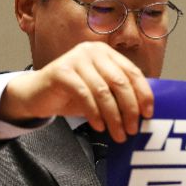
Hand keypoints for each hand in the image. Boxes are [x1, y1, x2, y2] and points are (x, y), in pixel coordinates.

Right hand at [0, 42, 152, 142]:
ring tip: (117, 134)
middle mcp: (93, 51)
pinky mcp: (61, 71)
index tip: (148, 115)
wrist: (36, 94)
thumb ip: (118, 95)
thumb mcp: (99, 92)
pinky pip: (84, 95)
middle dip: (129, 109)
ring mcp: (76, 59)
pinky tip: (99, 127)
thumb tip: (144, 113)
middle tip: (132, 130)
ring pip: (103, 91)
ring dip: (113, 117)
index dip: (143, 94)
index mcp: (107, 53)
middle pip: (120, 82)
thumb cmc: (72, 94)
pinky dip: (94, 114)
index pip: (133, 72)